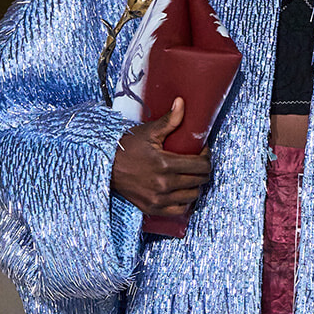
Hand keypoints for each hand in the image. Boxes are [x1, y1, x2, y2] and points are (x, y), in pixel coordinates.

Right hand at [110, 98, 211, 222]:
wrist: (106, 165)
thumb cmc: (127, 146)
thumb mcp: (149, 132)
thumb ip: (170, 120)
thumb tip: (182, 102)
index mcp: (165, 164)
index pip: (201, 165)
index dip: (206, 157)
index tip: (202, 152)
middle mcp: (164, 184)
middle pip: (199, 181)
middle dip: (203, 170)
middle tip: (198, 162)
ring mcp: (159, 198)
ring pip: (192, 196)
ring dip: (195, 186)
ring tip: (191, 176)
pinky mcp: (153, 208)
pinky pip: (180, 211)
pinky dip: (185, 202)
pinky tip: (183, 192)